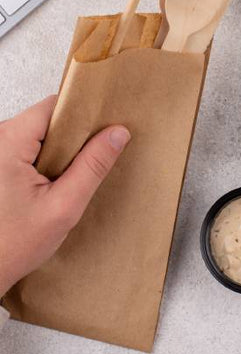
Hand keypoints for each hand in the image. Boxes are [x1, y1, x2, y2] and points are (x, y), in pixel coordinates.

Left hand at [0, 96, 129, 296]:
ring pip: (39, 135)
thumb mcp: (64, 206)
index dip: (83, 115)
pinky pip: (27, 149)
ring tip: (66, 182)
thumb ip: (92, 166)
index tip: (105, 129)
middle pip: (46, 119)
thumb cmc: (10, 246)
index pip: (54, 107)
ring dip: (59, 153)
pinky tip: (51, 185)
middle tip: (87, 166)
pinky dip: (44, 162)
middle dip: (73, 140)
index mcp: (7, 143)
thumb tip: (116, 134)